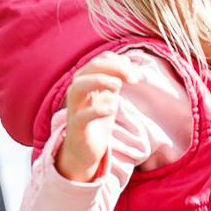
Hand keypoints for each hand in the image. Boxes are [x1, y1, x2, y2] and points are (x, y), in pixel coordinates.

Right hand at [55, 54, 138, 181]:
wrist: (85, 149)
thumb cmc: (97, 120)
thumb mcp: (109, 96)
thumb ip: (116, 78)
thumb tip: (127, 61)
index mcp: (85, 81)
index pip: (99, 61)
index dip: (118, 62)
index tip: (135, 72)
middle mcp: (77, 90)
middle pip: (90, 69)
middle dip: (113, 68)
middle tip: (133, 78)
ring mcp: (75, 108)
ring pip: (79, 87)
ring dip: (99, 80)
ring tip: (118, 84)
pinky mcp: (76, 127)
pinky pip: (81, 115)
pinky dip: (96, 110)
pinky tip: (111, 108)